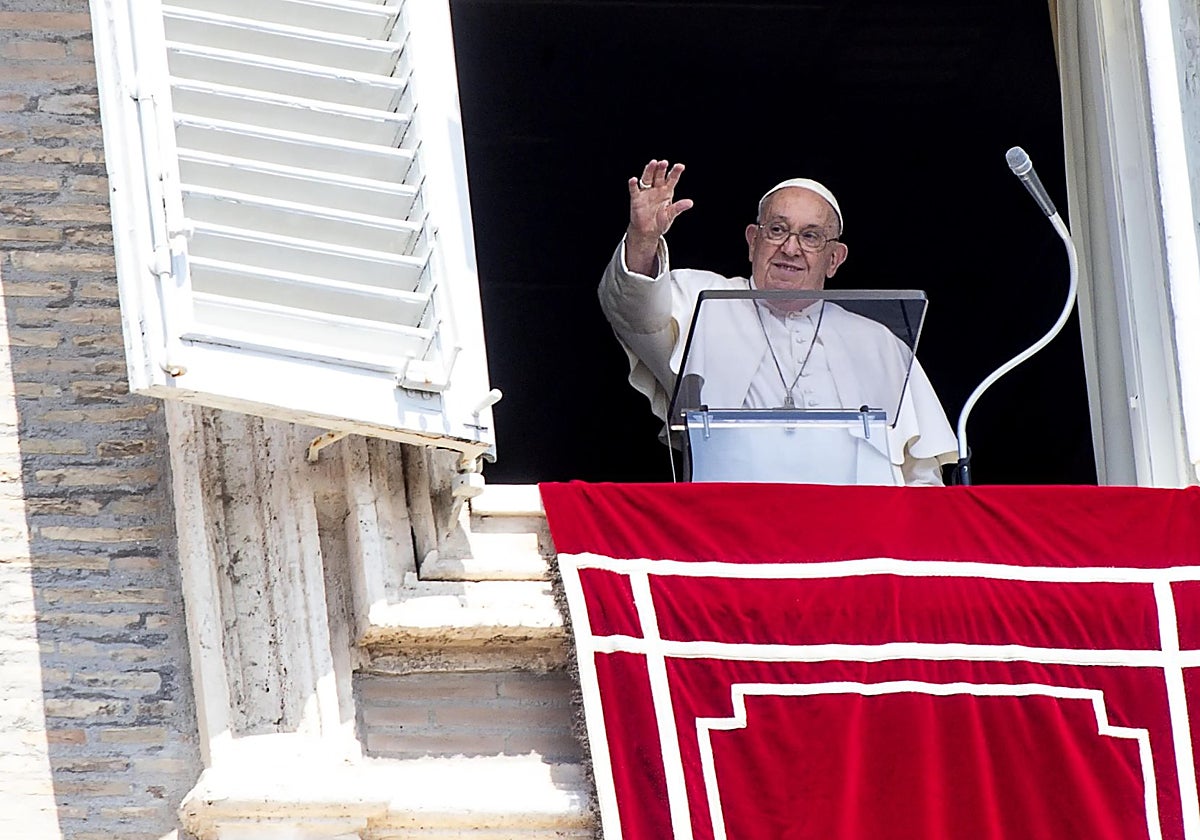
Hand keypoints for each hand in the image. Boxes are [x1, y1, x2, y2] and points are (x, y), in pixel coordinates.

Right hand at [625, 159, 693, 274]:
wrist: (647, 232)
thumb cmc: (660, 222)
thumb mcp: (671, 215)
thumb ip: (678, 207)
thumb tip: (690, 203)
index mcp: (667, 192)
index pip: (672, 179)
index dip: (675, 172)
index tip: (680, 166)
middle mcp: (656, 189)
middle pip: (659, 176)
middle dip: (661, 169)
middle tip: (664, 162)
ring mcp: (646, 192)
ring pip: (647, 178)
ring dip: (649, 171)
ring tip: (653, 163)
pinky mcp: (636, 199)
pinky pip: (634, 190)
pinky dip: (633, 185)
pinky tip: (634, 180)